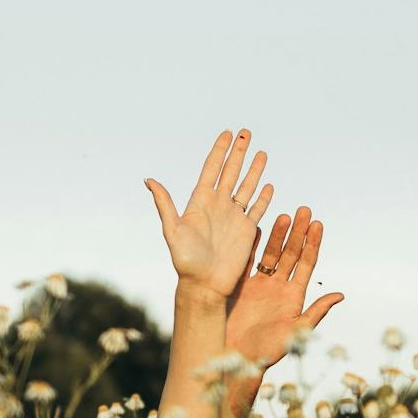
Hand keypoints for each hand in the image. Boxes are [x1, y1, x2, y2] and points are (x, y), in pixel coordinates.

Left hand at [145, 129, 273, 299]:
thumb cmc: (185, 261)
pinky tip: (268, 184)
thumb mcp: (172, 230)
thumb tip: (149, 180)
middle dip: (239, 152)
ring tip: (261, 152)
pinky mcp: (247, 231)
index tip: (227, 133)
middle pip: (231, 172)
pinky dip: (263, 197)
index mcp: (200, 202)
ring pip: (246, 187)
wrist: (203, 285)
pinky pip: (257, 209)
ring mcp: (233, 217)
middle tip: (246, 132)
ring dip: (254, 170)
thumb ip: (165, 204)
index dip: (220, 151)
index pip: (212, 169)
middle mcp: (218, 205)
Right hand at [227, 206, 344, 367]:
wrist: (237, 358)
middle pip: (290, 254)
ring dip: (278, 235)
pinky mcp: (240, 287)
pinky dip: (251, 245)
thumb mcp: (296, 331)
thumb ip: (316, 312)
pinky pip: (247, 261)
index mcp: (294, 296)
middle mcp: (278, 287)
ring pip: (270, 253)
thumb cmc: (268, 350)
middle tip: (304, 210)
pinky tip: (255, 227)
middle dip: (298, 232)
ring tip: (285, 215)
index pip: (306, 264)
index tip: (318, 224)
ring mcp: (259, 285)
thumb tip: (340, 295)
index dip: (313, 243)